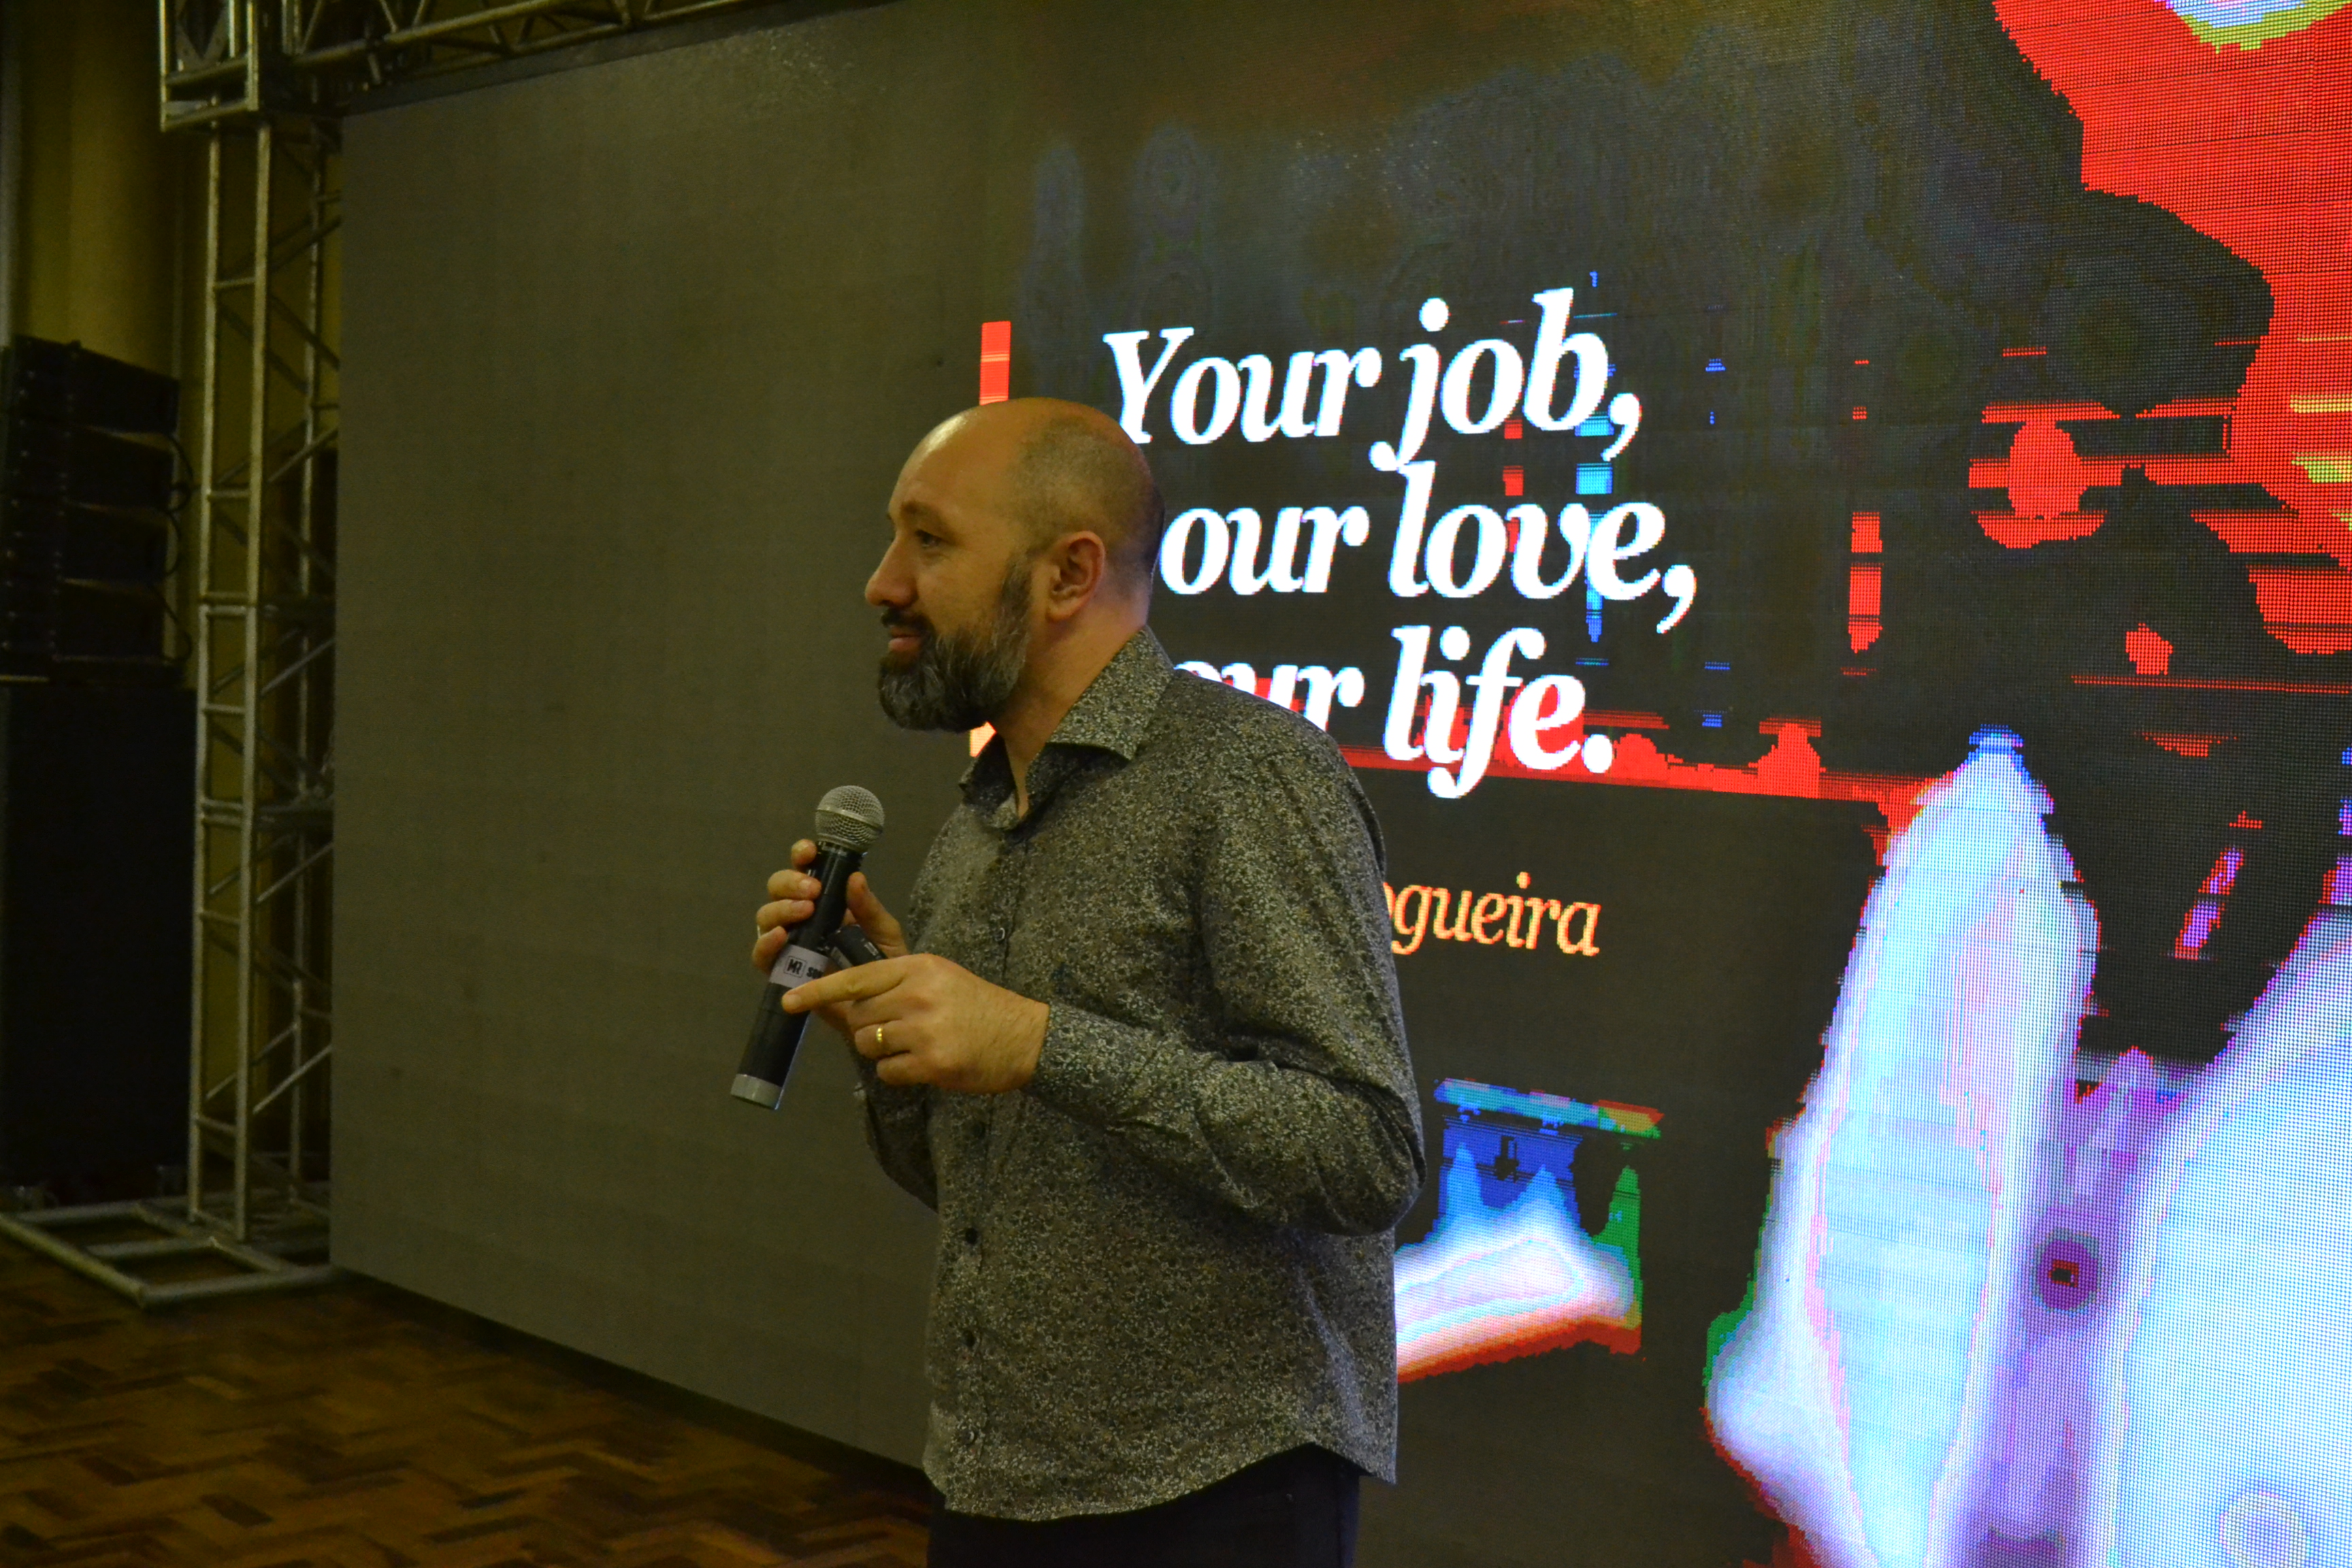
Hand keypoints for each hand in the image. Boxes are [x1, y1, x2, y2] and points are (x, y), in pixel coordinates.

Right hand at [751, 839, 908, 975]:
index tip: (809, 851)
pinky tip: (782, 936)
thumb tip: (855, 877)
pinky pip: (762, 954)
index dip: (801, 856)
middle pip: (778, 888)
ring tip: (805, 910)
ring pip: (766, 916)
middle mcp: (802, 917)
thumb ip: (869, 908)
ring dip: (781, 908)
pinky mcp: (782, 971)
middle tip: (813, 890)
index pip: (804, 870)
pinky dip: (766, 943)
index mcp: (825, 900)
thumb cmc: (882, 965)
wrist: (882, 1008)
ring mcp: (789, 943)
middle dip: (790, 882)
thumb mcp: (883, 933)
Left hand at [782, 952, 1048, 1094]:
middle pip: (859, 1017)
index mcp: (918, 967)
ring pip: (868, 1045)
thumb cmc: (978, 1006)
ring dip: (883, 1052)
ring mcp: (924, 1029)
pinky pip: (888, 1072)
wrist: (1025, 1037)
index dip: (819, 990)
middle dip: (867, 1029)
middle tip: (897, 1031)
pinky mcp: (932, 1062)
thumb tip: (846, 994)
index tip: (790, 1000)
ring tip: (915, 1046)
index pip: (856, 978)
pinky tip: (925, 1064)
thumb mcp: (939, 975)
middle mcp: (917, 994)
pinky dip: (899, 1073)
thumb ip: (895, 979)